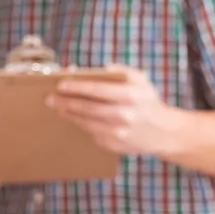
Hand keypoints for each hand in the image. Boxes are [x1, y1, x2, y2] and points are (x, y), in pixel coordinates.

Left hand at [49, 65, 187, 155]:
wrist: (163, 132)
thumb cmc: (149, 102)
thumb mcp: (142, 80)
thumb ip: (123, 71)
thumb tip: (102, 68)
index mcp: (131, 96)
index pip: (97, 90)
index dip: (76, 87)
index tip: (61, 84)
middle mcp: (124, 115)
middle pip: (87, 108)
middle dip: (66, 102)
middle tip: (50, 98)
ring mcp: (118, 132)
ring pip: (86, 123)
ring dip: (69, 115)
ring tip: (58, 107)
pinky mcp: (114, 145)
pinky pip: (92, 133)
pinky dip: (81, 125)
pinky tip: (74, 118)